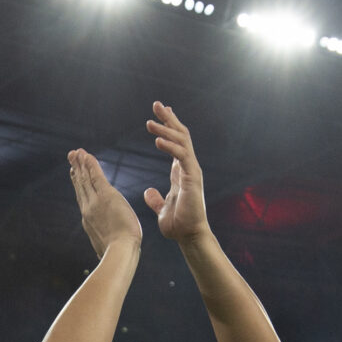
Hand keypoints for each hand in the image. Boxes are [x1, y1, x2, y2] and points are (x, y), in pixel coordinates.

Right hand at [68, 150, 141, 258]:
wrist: (119, 252)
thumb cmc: (117, 254)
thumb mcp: (106, 249)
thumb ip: (103, 244)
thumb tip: (101, 255)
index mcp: (89, 220)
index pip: (82, 198)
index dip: (77, 184)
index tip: (74, 174)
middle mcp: (88, 209)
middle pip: (81, 185)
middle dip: (76, 170)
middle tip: (72, 157)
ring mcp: (95, 202)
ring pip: (86, 179)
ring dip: (81, 164)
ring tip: (76, 152)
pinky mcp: (106, 196)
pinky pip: (96, 176)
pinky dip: (91, 165)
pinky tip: (86, 155)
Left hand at [141, 101, 208, 241]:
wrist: (189, 237)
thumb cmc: (179, 225)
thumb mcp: (162, 208)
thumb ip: (156, 199)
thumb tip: (148, 192)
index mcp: (181, 172)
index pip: (176, 143)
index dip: (168, 127)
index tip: (158, 114)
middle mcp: (188, 168)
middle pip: (180, 135)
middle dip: (169, 119)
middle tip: (157, 104)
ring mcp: (192, 171)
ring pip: (181, 141)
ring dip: (166, 129)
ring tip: (150, 121)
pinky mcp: (192, 177)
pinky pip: (181, 156)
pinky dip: (170, 146)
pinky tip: (157, 139)